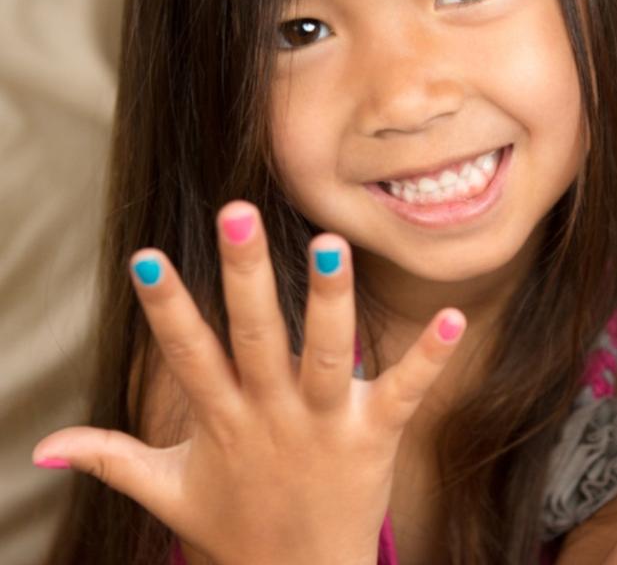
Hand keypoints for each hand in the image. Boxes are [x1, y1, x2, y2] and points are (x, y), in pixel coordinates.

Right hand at [32, 201, 466, 563]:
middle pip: (256, 338)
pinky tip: (451, 317)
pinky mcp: (375, 436)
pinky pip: (404, 390)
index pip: (188, 356)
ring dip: (328, 302)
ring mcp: (326, 424)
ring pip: (325, 355)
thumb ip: (111, 457)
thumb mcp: (167, 490)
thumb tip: (40, 447)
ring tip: (330, 244)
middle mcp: (272, 414)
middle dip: (246, 278)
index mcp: (223, 420)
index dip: (168, 310)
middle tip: (238, 214)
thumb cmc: (235, 526)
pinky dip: (428, 356)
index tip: (149, 259)